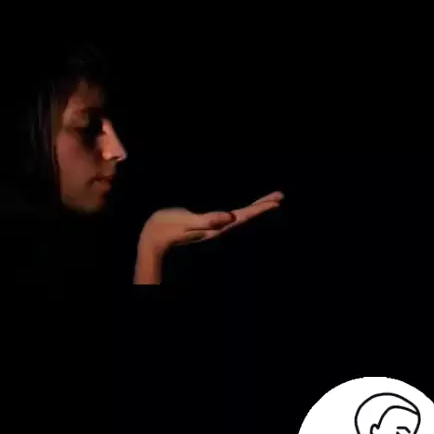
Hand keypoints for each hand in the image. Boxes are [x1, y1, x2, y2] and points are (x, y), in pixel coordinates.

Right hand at [139, 191, 284, 254]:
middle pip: (246, 216)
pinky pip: (230, 215)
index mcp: (217, 227)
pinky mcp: (206, 223)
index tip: (277, 200)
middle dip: (263, 206)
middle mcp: (218, 227)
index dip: (261, 208)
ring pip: (240, 216)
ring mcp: (212, 227)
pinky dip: (242, 210)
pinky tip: (242, 209)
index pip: (244, 216)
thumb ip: (208, 220)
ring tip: (268, 201)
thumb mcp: (187, 222)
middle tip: (280, 196)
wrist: (153, 237)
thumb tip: (230, 217)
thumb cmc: (167, 227)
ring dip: (254, 208)